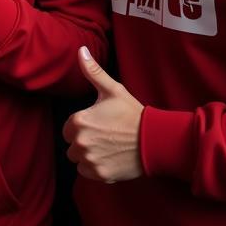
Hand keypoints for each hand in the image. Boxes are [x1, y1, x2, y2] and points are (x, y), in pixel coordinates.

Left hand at [62, 47, 144, 182]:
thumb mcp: (113, 90)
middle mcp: (80, 142)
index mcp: (79, 121)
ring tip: (108, 147)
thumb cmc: (133, 114)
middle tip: (106, 136)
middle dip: (85, 141)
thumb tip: (81, 50)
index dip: (83, 126)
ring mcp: (90, 160)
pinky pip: (86, 173)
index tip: (99, 125)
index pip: (68, 129)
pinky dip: (95, 168)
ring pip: (78, 160)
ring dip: (89, 155)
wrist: (156, 140)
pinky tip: (110, 158)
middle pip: (72, 145)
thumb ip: (92, 72)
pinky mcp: (100, 174)